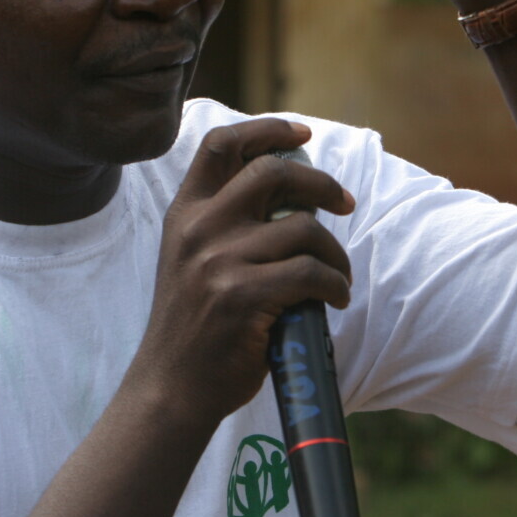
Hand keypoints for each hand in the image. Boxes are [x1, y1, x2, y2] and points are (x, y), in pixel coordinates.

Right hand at [131, 119, 354, 425]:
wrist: (171, 387)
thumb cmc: (193, 326)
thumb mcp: (190, 260)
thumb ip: (224, 224)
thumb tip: (293, 196)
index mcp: (184, 214)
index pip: (221, 145)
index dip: (267, 129)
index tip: (302, 133)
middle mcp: (198, 230)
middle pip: (273, 172)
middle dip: (321, 183)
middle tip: (344, 203)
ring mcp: (219, 262)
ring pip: (304, 229)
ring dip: (334, 252)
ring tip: (337, 276)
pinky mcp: (243, 297)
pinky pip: (311, 274)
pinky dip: (335, 285)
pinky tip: (333, 299)